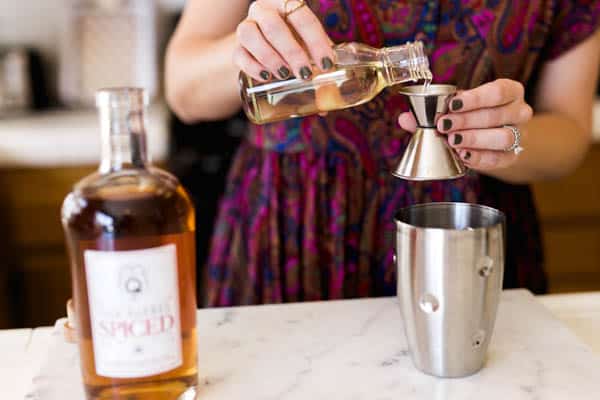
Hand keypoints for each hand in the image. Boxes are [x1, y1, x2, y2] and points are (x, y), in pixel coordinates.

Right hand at [233, 0, 334, 81]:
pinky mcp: (235, 48)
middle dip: (292, 51)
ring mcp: (245, 27)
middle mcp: (263, 9)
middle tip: (305, 73)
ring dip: (269, 56)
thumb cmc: (294, 45)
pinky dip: (252, 66)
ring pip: (250, 35)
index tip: (327, 63)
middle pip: (273, 26)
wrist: (263, 48)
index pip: (302, 16)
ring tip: (284, 75)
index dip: (316, 40)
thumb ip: (322, 60)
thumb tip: (336, 92)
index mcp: (286, 3)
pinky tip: (266, 77)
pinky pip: (239, 54)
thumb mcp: (309, 46)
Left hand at [398, 79, 532, 170]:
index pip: (498, 91)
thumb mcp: (456, 109)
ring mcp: (519, 135)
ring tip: (452, 140)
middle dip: (467, 120)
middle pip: (497, 115)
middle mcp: (520, 111)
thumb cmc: (472, 117)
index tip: (451, 104)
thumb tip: (405, 118)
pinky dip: (479, 157)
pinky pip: (498, 158)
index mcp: (509, 92)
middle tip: (443, 125)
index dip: (475, 98)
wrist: (493, 140)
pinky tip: (462, 155)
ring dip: (474, 139)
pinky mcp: (512, 156)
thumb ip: (430, 112)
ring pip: (502, 137)